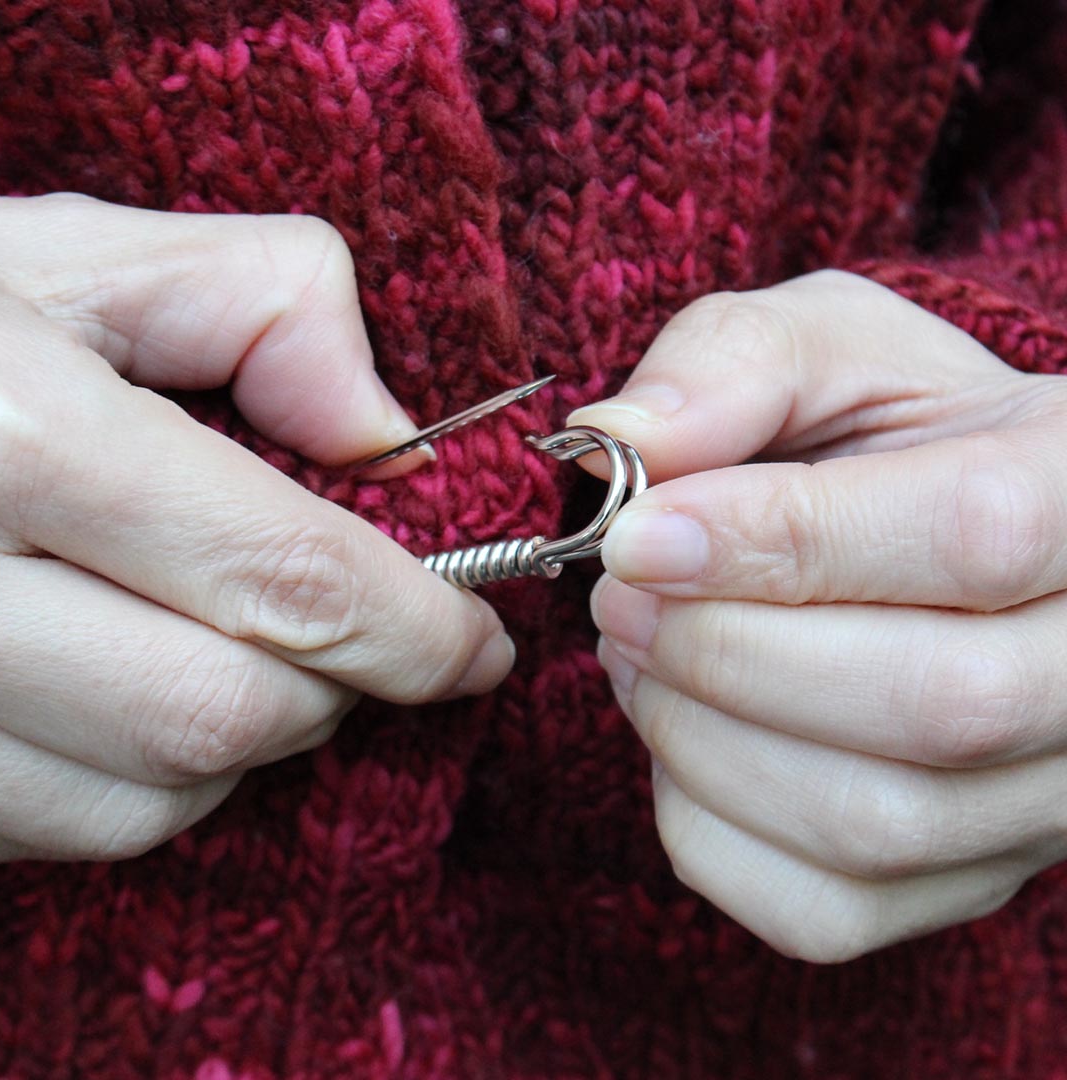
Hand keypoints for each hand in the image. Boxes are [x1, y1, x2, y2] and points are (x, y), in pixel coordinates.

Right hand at [0, 193, 512, 862]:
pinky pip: (61, 828)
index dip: (417, 626)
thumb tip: (388, 434)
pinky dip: (149, 778)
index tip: (477, 638)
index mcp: (6, 434)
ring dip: (249, 738)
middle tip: (374, 640)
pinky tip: (149, 690)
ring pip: (146, 798)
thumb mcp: (75, 258)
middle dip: (342, 687)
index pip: (283, 578)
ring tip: (255, 651)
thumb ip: (259, 304)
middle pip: (224, 712)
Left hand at [571, 269, 1066, 961]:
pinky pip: (821, 910)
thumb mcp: (827, 349)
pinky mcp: (965, 882)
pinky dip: (705, 823)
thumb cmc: (886, 434)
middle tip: (618, 597)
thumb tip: (617, 445)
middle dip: (724, 651)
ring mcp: (1047, 799)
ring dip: (699, 737)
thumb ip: (732, 364)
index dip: (783, 541)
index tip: (638, 536)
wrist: (944, 533)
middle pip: (932, 704)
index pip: (976, 535)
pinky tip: (686, 732)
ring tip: (641, 652)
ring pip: (873, 824)